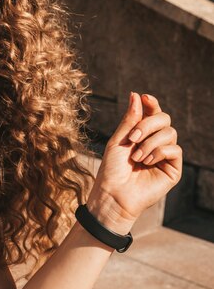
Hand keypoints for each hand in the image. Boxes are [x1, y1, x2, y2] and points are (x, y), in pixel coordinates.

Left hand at [88, 92, 181, 233]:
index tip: (145, 97)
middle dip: (148, 124)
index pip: (152, 113)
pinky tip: (146, 162)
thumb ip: (130, 120)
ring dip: (150, 142)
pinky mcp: (173, 168)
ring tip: (136, 156)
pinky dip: (158, 152)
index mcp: (141, 135)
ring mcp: (165, 155)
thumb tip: (136, 95)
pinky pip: (175, 149)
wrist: (113, 193)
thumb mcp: (118, 141)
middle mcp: (155, 142)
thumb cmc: (112, 169)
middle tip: (132, 138)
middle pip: (164, 119)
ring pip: (170, 133)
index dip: (151, 104)